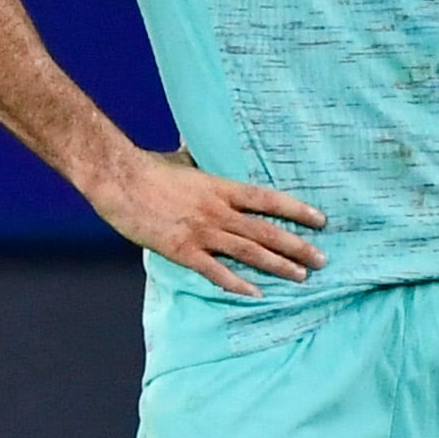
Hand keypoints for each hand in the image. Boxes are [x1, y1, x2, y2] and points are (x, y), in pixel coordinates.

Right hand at [84, 143, 324, 299]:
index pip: (267, 200)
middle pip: (266, 230)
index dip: (296, 210)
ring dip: (278, 265)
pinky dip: (238, 283)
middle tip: (321, 260)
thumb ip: (197, 158)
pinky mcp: (182, 250)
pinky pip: (216, 271)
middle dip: (297, 246)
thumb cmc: (146, 167)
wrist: (117, 179)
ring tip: (300, 277)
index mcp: (219, 187)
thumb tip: (198, 144)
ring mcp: (201, 231)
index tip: (321, 220)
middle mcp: (217, 210)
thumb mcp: (179, 158)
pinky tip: (256, 292)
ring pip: (248, 251)